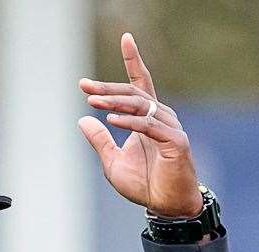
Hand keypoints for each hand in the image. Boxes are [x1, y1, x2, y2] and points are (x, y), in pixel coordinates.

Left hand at [78, 33, 202, 217]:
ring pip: (141, 106)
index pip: (140, 84)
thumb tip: (83, 119)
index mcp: (147, 118)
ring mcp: (170, 127)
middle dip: (108, 88)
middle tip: (85, 86)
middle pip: (134, 93)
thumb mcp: (112, 161)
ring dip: (115, 102)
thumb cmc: (144, 184)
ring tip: (92, 101)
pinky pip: (149, 126)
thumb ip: (100, 140)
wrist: (166, 206)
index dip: (133, 61)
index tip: (125, 38)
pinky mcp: (175, 141)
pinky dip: (129, 122)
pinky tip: (110, 119)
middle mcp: (160, 117)